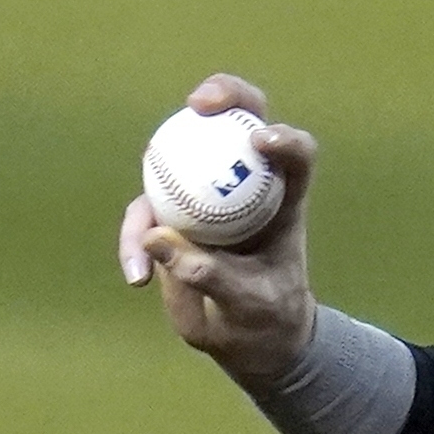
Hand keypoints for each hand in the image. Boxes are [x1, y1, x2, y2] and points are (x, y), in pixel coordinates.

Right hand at [120, 74, 319, 389]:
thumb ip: (212, 274)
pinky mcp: (172, 212)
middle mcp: (249, 184)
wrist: (248, 337)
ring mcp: (208, 192)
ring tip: (148, 234)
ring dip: (157, 177)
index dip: (283, 138)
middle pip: (242, 121)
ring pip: (182, 155)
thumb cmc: (266, 316)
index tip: (260, 142)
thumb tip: (160, 239)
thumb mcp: (249, 303)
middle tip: (199, 103)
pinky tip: (137, 276)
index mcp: (285, 199)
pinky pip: (147, 212)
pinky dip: (137, 239)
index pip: (296, 155)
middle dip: (225, 95)